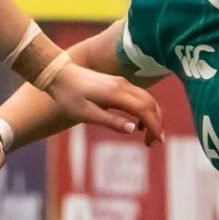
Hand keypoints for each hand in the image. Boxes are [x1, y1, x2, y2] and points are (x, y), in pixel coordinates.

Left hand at [46, 62, 163, 143]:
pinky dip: (144, 111)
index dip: (155, 126)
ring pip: (147, 99)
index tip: (159, 142)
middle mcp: (123, 86)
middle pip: (150, 104)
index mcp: (116, 93)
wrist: (59, 75)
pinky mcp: (118, 84)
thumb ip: (111, 121)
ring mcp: (122, 83)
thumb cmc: (69, 97)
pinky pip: (139, 97)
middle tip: (153, 144)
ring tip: (147, 137)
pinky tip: (137, 124)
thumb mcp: (87, 114)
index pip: (145, 110)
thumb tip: (133, 129)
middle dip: (156, 124)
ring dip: (152, 117)